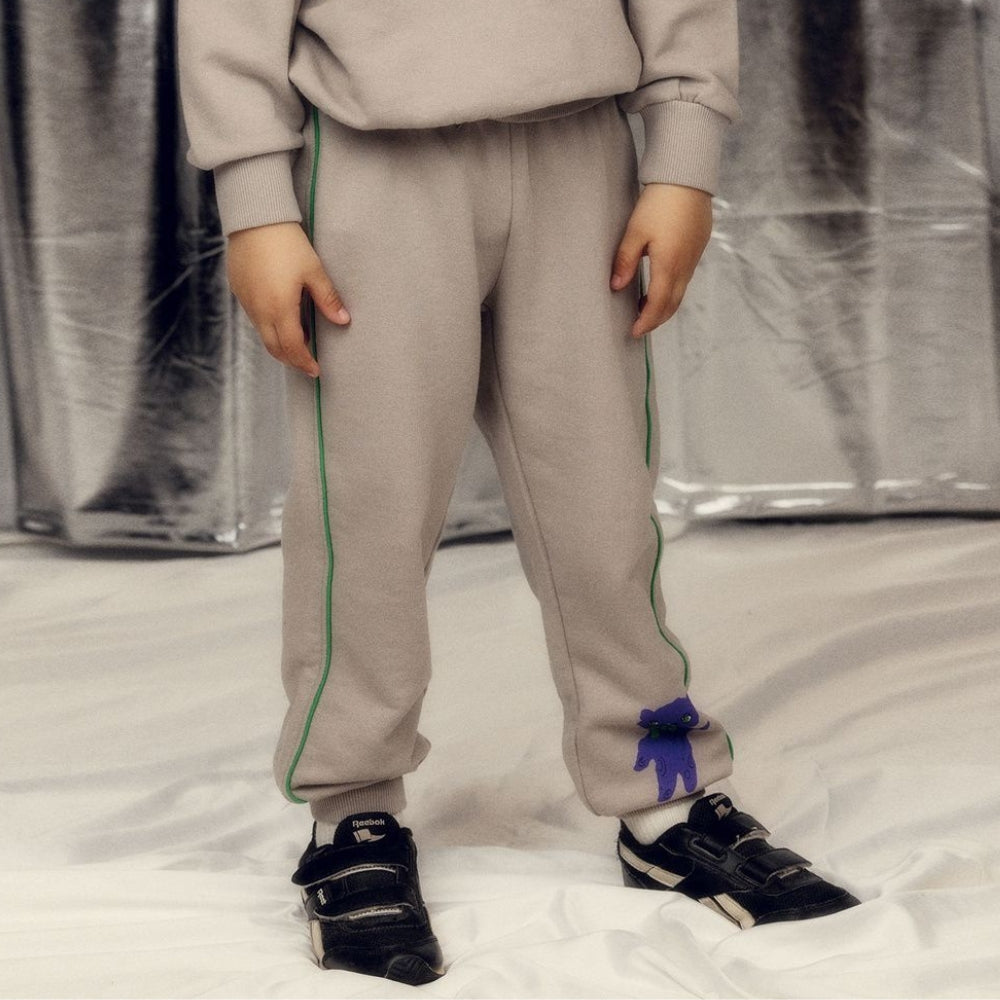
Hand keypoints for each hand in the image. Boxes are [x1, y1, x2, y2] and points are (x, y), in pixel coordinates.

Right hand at [226, 222, 349, 376]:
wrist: (254, 218)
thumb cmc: (286, 242)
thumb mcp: (313, 270)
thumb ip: (328, 298)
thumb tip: (343, 320)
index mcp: (279, 308)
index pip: (292, 347)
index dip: (304, 361)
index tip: (316, 370)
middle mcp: (259, 310)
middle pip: (274, 347)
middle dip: (291, 360)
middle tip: (306, 365)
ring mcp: (246, 301)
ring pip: (262, 335)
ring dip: (279, 345)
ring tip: (296, 347)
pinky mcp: (239, 290)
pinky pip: (254, 319)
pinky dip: (268, 329)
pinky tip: (280, 322)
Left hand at [610, 183, 713, 338]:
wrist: (688, 176)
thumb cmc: (659, 202)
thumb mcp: (635, 232)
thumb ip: (624, 261)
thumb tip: (616, 287)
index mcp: (669, 264)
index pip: (658, 304)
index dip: (646, 321)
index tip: (634, 332)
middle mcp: (685, 265)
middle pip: (672, 304)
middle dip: (656, 319)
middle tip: (639, 326)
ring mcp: (694, 257)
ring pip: (680, 292)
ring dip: (665, 305)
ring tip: (645, 309)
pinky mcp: (698, 247)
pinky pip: (686, 277)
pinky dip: (673, 290)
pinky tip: (660, 285)